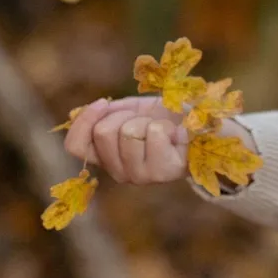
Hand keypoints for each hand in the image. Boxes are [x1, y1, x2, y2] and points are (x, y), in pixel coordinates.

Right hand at [63, 96, 188, 184]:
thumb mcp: (133, 110)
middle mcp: (119, 171)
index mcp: (107, 156)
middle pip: (104, 132)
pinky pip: (154, 132)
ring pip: (129, 131)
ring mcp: (140, 175)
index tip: (103, 102)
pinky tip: (178, 135)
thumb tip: (79, 113)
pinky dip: (168, 124)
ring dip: (149, 120)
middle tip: (146, 119)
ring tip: (164, 129)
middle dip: (126, 114)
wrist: (201, 125)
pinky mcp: (163, 172)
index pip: (75, 146)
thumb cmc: (166, 118)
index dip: (84, 120)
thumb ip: (108, 113)